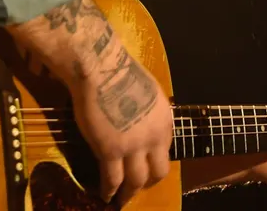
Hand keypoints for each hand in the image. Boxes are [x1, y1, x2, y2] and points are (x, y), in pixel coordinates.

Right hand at [9, 0, 172, 205]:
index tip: (145, 164)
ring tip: (121, 199)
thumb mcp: (147, 91)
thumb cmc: (119, 71)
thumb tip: (140, 119)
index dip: (153, 159)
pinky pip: (112, 179)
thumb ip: (147, 111)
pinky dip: (109, 191)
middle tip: (137, 187)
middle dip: (148, 182)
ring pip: (136, 181)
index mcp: (165, 120)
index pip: (165, 149)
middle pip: (158, 171)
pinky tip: (104, 196)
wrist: (101, 68)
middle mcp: (154, 136)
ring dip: (129, 193)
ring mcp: (134, 146)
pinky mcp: (111, 151)